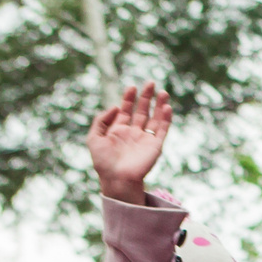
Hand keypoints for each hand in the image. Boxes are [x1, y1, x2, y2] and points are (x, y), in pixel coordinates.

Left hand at [88, 83, 171, 203]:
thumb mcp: (94, 137)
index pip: (126, 109)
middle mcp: (133, 133)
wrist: (116, 178)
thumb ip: (101, 120)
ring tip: (163, 92)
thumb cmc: (103, 161)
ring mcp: (145, 139)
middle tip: (151, 83)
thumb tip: (116, 107)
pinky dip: (166, 119)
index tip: (131, 87)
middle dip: (146, 97)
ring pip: (155, 118)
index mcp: (119, 130)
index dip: (128, 98)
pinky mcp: (155, 146)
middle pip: (142, 110)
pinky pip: (162, 130)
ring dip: (159, 105)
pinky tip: (167, 108)